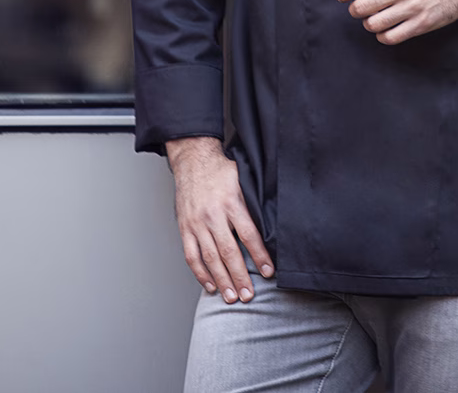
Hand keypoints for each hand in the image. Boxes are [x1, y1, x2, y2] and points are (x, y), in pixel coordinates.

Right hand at [166, 136, 273, 302]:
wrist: (193, 160)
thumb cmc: (221, 170)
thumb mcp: (242, 181)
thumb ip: (252, 202)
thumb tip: (273, 222)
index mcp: (231, 202)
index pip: (249, 234)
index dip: (259, 255)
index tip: (268, 272)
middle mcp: (213, 215)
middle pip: (229, 252)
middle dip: (240, 276)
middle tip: (249, 295)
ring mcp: (197, 223)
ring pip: (210, 258)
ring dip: (222, 280)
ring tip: (232, 297)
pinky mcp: (184, 228)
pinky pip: (191, 255)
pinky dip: (200, 273)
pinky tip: (210, 284)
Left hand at [335, 0, 457, 44]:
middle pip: (362, 7)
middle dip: (355, 10)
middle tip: (359, 8)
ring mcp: (412, 7)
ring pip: (373, 24)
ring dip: (369, 23)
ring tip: (375, 18)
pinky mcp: (421, 24)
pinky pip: (390, 37)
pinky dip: (383, 36)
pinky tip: (386, 28)